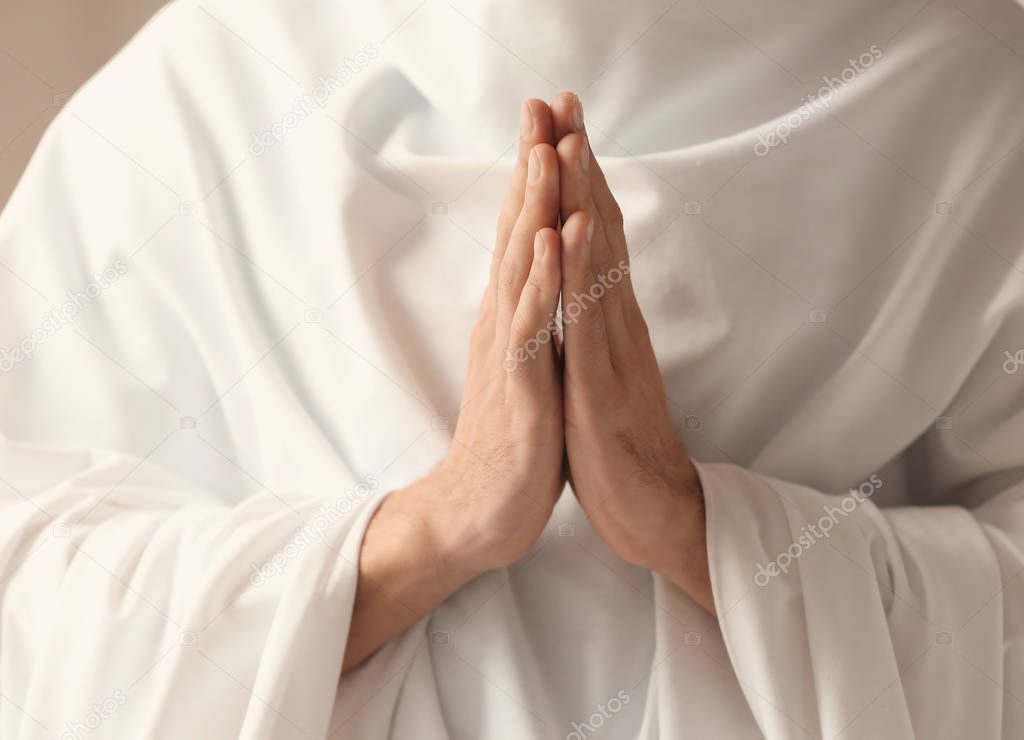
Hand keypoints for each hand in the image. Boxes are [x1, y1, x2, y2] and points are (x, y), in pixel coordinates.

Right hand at [425, 97, 564, 570]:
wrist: (476, 510)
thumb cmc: (507, 440)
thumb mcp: (521, 367)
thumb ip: (527, 320)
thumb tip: (538, 279)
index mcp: (511, 317)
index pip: (523, 233)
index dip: (537, 177)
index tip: (551, 121)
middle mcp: (503, 322)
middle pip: (516, 231)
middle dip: (532, 165)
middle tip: (540, 104)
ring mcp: (508, 351)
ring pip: (521, 265)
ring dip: (533, 205)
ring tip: (546, 148)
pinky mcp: (518, 386)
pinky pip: (530, 324)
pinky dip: (541, 278)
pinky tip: (549, 239)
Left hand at [548, 92, 713, 612]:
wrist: (654, 512)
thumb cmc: (619, 443)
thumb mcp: (602, 372)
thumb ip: (595, 327)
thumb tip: (582, 285)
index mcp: (611, 321)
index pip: (596, 235)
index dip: (578, 179)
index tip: (560, 124)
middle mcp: (617, 323)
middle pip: (600, 229)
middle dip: (579, 162)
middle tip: (563, 100)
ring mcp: (612, 351)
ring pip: (597, 261)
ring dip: (580, 197)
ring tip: (567, 138)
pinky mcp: (601, 387)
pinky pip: (586, 322)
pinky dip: (579, 270)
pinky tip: (571, 229)